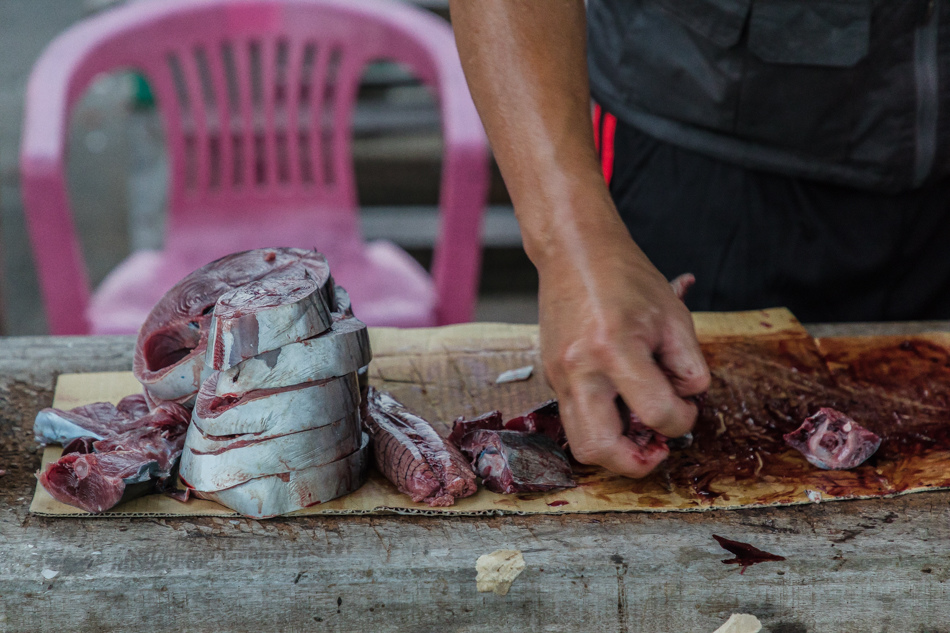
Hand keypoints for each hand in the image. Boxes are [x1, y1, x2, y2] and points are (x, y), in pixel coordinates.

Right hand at [536, 206, 709, 477]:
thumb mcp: (674, 316)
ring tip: (638, 428)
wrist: (574, 253)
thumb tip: (686, 400)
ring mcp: (557, 376)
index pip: (656, 414)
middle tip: (656, 447)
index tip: (687, 406)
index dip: (682, 420)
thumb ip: (689, 366)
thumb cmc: (624, 277)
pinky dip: (601, 422)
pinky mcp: (550, 376)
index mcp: (614, 350)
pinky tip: (620, 399)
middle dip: (635, 462)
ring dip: (614, 448)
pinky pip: (575, 417)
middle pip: (598, 449)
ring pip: (580, 443)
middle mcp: (578, 369)